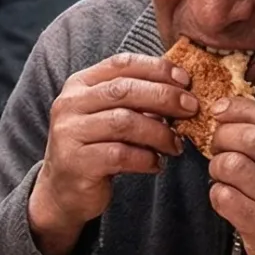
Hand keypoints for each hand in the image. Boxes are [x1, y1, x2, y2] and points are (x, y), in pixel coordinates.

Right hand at [26, 53, 194, 254]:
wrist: (63, 190)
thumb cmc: (95, 148)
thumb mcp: (109, 115)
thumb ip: (135, 100)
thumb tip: (181, 90)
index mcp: (80, 84)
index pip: (121, 64)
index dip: (156, 68)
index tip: (185, 80)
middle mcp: (70, 104)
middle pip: (125, 90)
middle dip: (164, 97)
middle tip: (191, 108)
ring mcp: (70, 133)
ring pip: (124, 122)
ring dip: (159, 132)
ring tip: (176, 144)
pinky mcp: (77, 163)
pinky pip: (121, 155)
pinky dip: (146, 159)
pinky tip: (157, 164)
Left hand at [207, 98, 254, 254]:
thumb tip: (238, 116)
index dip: (240, 109)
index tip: (221, 109)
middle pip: (250, 138)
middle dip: (223, 136)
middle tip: (217, 146)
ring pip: (233, 165)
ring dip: (217, 166)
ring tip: (222, 175)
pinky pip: (224, 197)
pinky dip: (217, 193)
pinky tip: (226, 198)